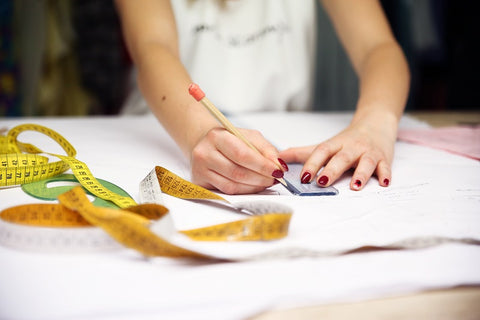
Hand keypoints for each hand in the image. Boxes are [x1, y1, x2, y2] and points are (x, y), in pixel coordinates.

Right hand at [190, 127, 285, 193]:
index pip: (242, 154)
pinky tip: (253, 186)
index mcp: (217, 136)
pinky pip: (227, 191)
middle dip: (261, 178)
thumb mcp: (249, 137)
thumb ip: (266, 149)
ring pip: (232, 185)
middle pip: (237, 172)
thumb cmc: (229, 140)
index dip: (262, 165)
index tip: (277, 170)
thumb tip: (279, 165)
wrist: (205, 144)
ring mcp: (200, 169)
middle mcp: (205, 153)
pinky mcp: (200, 182)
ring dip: (254, 187)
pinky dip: (244, 191)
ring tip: (266, 182)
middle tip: (275, 179)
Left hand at [279, 113, 396, 189]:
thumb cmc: (348, 139)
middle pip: (341, 158)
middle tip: (323, 182)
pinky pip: (385, 167)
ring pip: (365, 163)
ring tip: (355, 186)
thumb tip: (279, 157)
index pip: (322, 152)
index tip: (304, 176)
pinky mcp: (384, 158)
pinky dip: (385, 175)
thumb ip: (303, 153)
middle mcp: (352, 147)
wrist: (376, 123)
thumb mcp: (326, 145)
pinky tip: (384, 184)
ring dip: (361, 174)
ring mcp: (369, 152)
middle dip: (332, 170)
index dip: (312, 163)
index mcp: (335, 144)